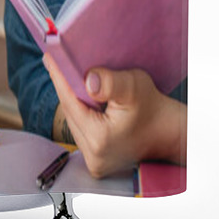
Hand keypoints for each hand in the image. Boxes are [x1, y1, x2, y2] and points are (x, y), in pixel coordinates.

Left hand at [44, 55, 185, 178]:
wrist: (169, 132)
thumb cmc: (154, 108)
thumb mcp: (134, 86)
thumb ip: (110, 82)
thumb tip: (88, 80)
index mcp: (99, 140)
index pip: (70, 102)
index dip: (58, 76)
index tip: (49, 56)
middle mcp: (93, 156)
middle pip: (70, 112)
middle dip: (64, 86)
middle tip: (56, 60)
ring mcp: (95, 162)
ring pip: (74, 121)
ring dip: (72, 99)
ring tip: (66, 74)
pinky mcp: (97, 162)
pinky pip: (81, 130)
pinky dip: (80, 112)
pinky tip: (79, 95)